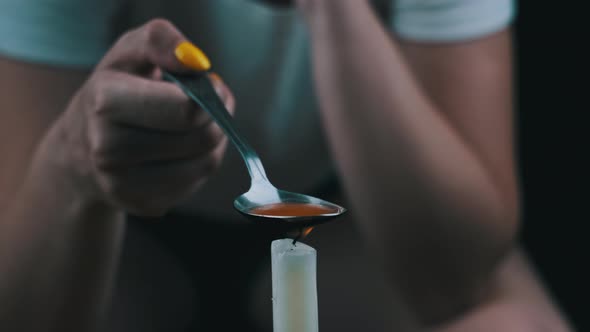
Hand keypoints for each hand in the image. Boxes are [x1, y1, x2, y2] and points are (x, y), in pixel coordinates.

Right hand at [41, 19, 234, 215]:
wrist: (80, 148)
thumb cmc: (115, 90)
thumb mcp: (130, 52)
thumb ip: (161, 42)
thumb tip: (197, 63)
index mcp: (106, 103)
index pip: (187, 110)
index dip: (210, 97)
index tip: (210, 86)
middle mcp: (108, 149)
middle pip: (201, 139)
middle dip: (216, 119)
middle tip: (211, 105)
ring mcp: (124, 184)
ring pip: (205, 164)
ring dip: (214, 142)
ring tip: (197, 125)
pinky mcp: (143, 205)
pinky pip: (196, 184)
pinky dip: (200, 164)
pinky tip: (182, 150)